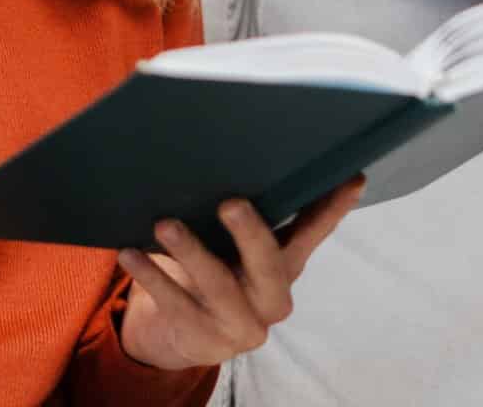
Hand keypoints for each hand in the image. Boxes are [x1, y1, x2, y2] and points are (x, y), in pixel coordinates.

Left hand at [116, 178, 366, 371]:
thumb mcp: (235, 243)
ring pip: (217, 285)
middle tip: (230, 202)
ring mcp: (241, 323)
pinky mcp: (205, 339)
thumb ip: (248, 209)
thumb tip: (239, 143)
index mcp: (287, 264)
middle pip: (269, 263)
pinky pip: (175, 303)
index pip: (314, 231)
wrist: (190, 334)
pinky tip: (130, 252)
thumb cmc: (218, 267)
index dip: (334, 207)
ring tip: (164, 224)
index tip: (352, 176)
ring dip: (190, 251)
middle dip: (251, 233)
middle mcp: (272, 297)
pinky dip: (152, 276)